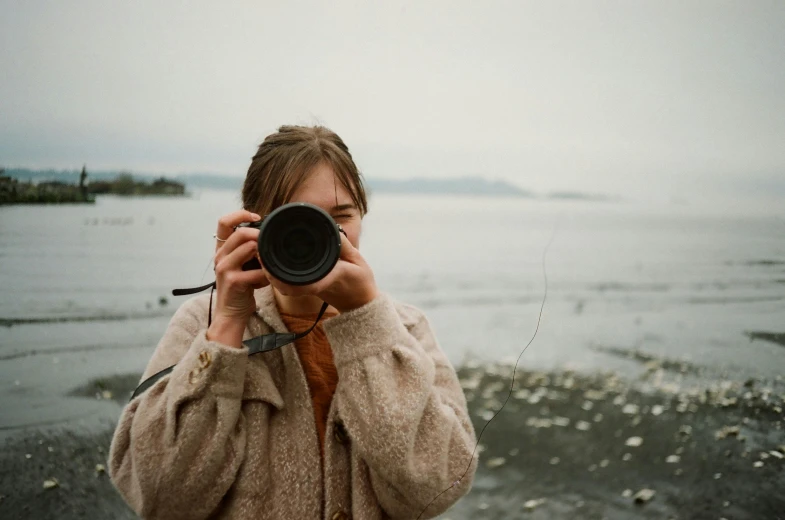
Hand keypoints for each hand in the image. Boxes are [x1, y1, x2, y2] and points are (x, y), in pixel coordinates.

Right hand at [208, 210, 268, 346]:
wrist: (232, 313)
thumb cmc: (242, 288)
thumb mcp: (244, 265)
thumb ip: (250, 250)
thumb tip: (269, 235)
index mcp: (222, 249)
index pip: (223, 222)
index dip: (240, 214)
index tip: (257, 216)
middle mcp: (219, 256)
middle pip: (240, 232)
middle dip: (260, 234)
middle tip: (272, 243)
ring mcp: (224, 267)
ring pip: (249, 247)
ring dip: (265, 255)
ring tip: (270, 264)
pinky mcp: (232, 280)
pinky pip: (257, 271)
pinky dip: (267, 275)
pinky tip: (268, 281)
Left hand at [264, 232, 379, 312]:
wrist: (361, 303)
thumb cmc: (361, 282)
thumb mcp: (357, 259)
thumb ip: (343, 245)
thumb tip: (330, 229)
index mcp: (329, 278)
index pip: (305, 282)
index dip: (284, 275)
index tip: (271, 262)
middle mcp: (316, 286)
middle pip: (288, 285)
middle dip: (272, 272)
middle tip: (260, 253)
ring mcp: (311, 290)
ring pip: (286, 288)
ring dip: (272, 276)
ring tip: (262, 257)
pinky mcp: (308, 290)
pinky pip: (290, 288)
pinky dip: (278, 279)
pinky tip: (271, 267)